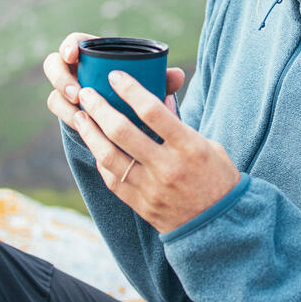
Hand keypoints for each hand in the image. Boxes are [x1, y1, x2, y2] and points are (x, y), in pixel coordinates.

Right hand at [43, 32, 185, 126]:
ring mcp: (68, 90)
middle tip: (76, 92)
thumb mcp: (149, 82)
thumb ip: (161, 78)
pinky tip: (81, 126)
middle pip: (54, 65)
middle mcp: (76, 69)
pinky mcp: (68, 109)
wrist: (130, 115)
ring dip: (63, 102)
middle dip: (60, 77)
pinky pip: (60, 112)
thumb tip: (177, 76)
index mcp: (92, 53)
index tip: (73, 54)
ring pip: (54, 92)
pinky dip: (69, 118)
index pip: (73, 42)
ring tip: (79, 113)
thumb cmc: (139, 89)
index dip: (68, 46)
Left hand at [72, 70, 241, 233]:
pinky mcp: (141, 205)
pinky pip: (112, 180)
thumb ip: (180, 124)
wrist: (221, 227)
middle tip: (87, 93)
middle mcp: (167, 167)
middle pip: (122, 131)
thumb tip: (160, 98)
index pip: (152, 111)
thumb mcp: (207, 145)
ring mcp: (151, 188)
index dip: (130, 89)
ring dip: (90, 133)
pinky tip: (94, 145)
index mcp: (189, 147)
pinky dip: (100, 160)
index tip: (114, 75)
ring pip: (109, 156)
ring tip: (80, 116)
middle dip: (99, 108)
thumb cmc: (217, 178)